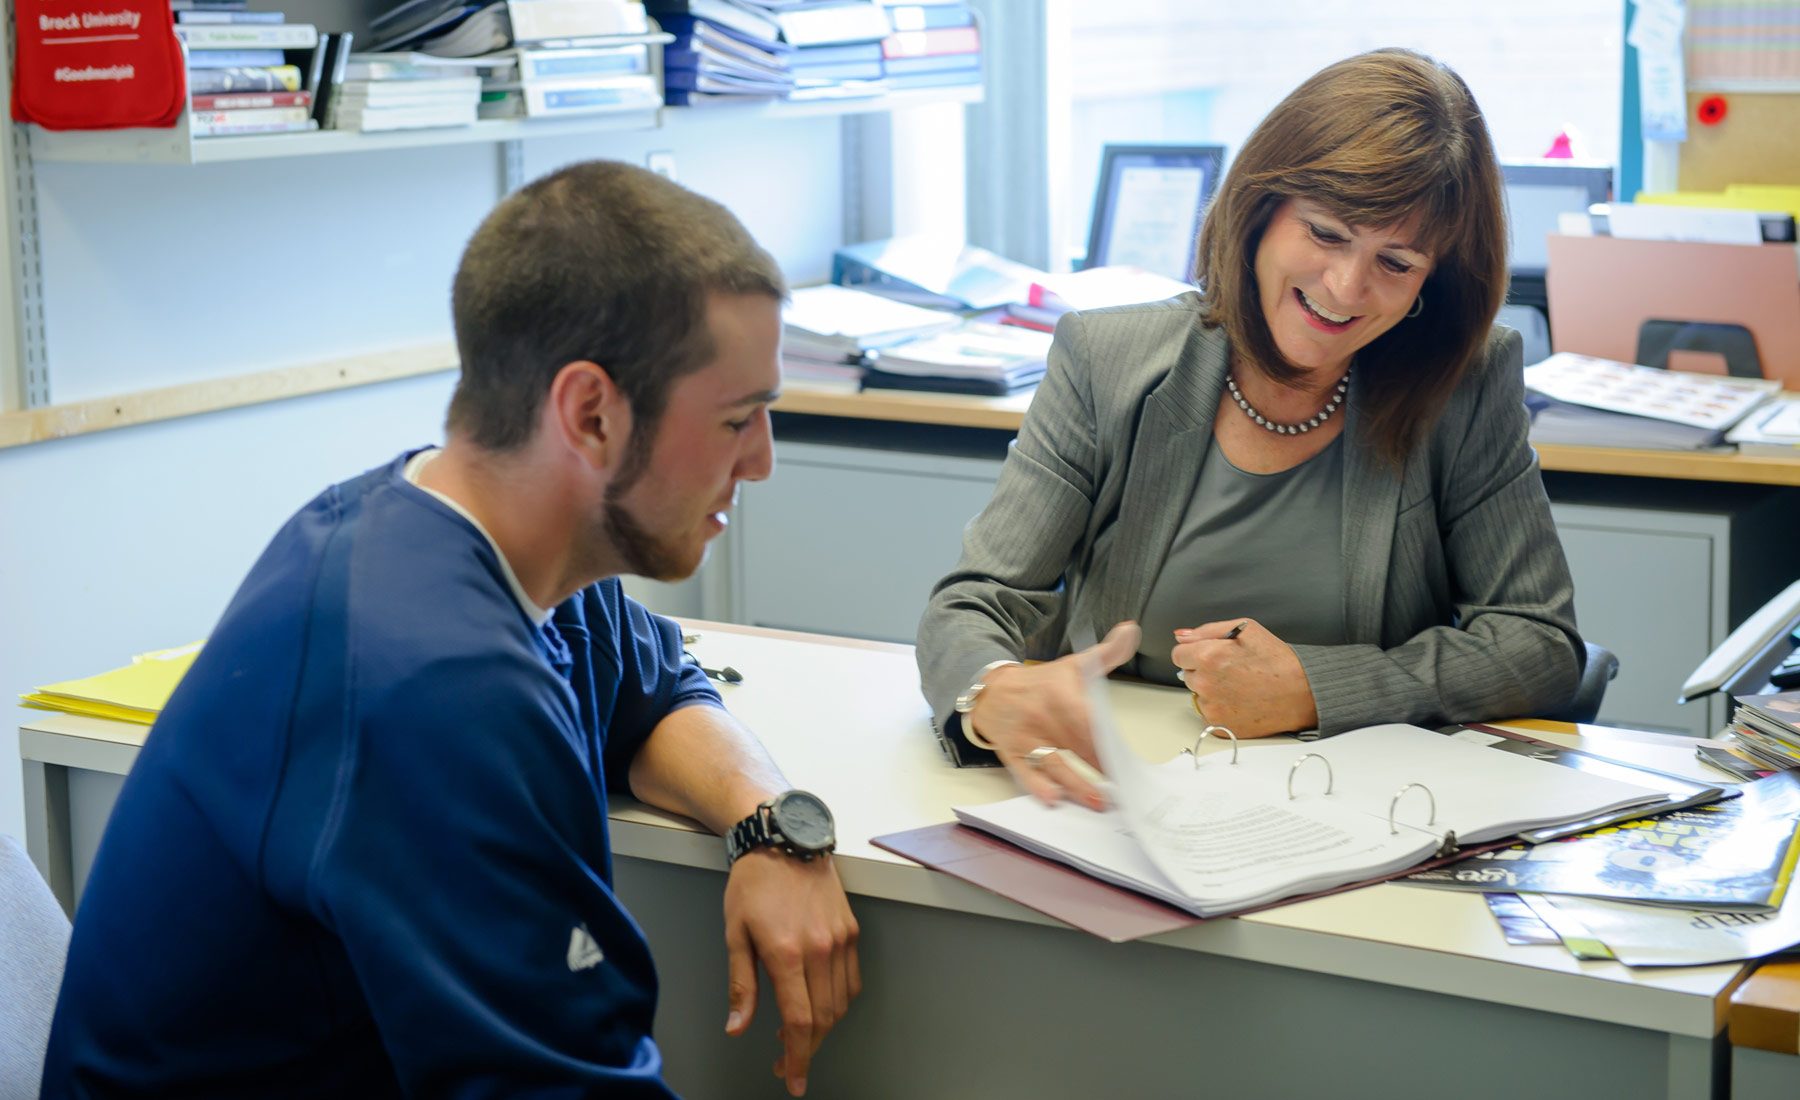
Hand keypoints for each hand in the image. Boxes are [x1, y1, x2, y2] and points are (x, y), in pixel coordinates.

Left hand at [722, 849, 860, 1096]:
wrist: (784, 840)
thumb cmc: (753, 885)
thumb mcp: (735, 934)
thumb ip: (741, 986)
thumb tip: (737, 1029)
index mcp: (787, 954)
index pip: (800, 1022)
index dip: (799, 1058)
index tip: (794, 1081)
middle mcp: (821, 950)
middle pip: (825, 1019)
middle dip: (808, 1048)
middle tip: (787, 1060)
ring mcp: (841, 940)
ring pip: (841, 1003)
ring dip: (823, 1027)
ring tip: (798, 1032)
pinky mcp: (851, 931)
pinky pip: (851, 980)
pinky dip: (839, 1001)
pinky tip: (820, 1003)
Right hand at [966, 621, 1140, 808]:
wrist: (991, 690)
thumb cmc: (1040, 683)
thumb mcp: (1073, 664)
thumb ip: (1106, 652)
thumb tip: (1131, 629)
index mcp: (1060, 695)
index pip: (1089, 721)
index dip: (1107, 741)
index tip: (1127, 760)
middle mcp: (1043, 717)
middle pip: (1077, 746)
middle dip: (1100, 768)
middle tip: (1124, 791)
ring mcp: (1026, 738)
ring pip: (1055, 763)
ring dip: (1076, 784)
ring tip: (1098, 802)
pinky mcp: (1012, 754)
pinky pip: (1025, 772)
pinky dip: (1037, 785)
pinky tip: (1052, 798)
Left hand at [1171, 618, 1317, 736]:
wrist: (1302, 693)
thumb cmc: (1277, 660)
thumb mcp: (1246, 629)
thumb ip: (1207, 630)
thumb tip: (1181, 635)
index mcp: (1208, 656)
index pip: (1178, 654)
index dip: (1195, 652)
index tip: (1211, 656)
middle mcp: (1205, 683)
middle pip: (1187, 675)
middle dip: (1203, 671)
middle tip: (1232, 671)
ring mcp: (1211, 707)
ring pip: (1197, 695)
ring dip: (1210, 691)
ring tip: (1239, 686)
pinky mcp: (1219, 725)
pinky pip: (1208, 714)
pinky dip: (1220, 709)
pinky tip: (1240, 701)